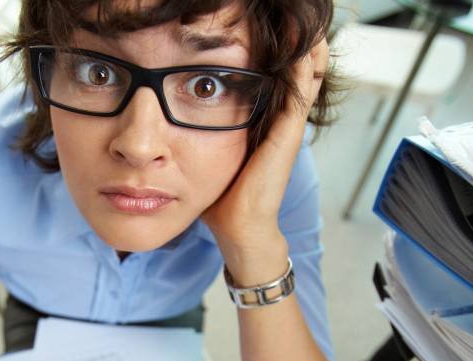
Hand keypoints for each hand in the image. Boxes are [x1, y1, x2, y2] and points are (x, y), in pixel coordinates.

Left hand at [203, 38, 328, 280]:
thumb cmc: (223, 198)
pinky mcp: (288, 134)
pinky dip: (303, 65)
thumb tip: (167, 122)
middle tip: (291, 15)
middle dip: (293, 41)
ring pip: (305, 74)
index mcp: (263, 122)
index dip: (273, 50)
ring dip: (304, 45)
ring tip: (301, 18)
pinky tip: (304, 43)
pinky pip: (300, 91)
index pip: (274, 76)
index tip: (260, 25)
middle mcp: (280, 120)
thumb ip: (198, 135)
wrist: (239, 227)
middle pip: (295, 68)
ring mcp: (287, 126)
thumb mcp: (207, 155)